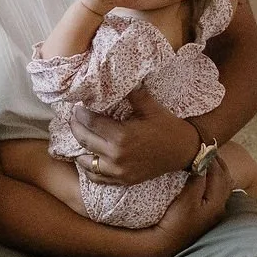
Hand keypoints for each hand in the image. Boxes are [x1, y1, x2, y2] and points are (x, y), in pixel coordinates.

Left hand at [68, 88, 199, 185]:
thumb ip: (132, 93)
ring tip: (78, 135)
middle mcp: (116, 156)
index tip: (77, 106)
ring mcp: (118, 171)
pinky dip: (88, 169)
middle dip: (76, 127)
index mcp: (121, 136)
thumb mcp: (151, 107)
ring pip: (87, 161)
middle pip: (84, 140)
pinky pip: (97, 178)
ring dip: (78, 148)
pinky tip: (86, 158)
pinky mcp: (123, 180)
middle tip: (72, 117)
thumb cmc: (167, 127)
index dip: (81, 113)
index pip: (91, 122)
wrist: (184, 152)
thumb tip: (117, 76)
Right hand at [142, 155, 232, 256]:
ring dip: (216, 171)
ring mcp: (213, 211)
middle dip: (218, 162)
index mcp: (217, 201)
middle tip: (207, 148)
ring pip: (221, 185)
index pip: (219, 173)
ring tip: (206, 159)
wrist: (166, 243)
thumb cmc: (176, 221)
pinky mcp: (206, 214)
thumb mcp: (187, 199)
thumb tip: (204, 161)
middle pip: (224, 178)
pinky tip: (204, 176)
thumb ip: (198, 179)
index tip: (204, 144)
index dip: (212, 157)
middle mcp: (220, 206)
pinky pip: (215, 191)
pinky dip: (212, 180)